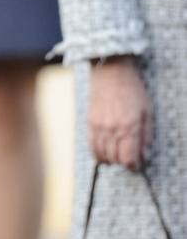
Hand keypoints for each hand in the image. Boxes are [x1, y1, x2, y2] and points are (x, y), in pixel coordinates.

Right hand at [87, 55, 152, 169]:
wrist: (110, 72)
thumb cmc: (132, 89)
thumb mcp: (147, 111)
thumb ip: (146, 135)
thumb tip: (144, 154)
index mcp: (129, 127)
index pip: (128, 158)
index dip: (134, 166)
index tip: (137, 165)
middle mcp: (112, 129)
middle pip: (115, 159)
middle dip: (123, 162)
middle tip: (129, 158)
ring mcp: (98, 126)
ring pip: (101, 155)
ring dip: (110, 159)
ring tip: (117, 155)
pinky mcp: (89, 122)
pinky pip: (91, 146)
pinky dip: (97, 153)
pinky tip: (104, 152)